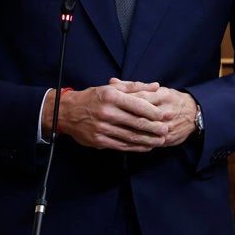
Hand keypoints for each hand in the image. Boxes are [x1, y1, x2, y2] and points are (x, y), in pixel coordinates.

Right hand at [45, 78, 181, 151]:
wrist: (67, 112)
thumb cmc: (94, 97)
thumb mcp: (112, 87)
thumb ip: (136, 87)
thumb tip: (156, 86)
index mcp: (112, 97)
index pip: (138, 105)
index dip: (154, 112)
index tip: (165, 116)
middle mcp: (107, 112)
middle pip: (136, 123)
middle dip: (154, 128)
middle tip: (166, 131)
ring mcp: (102, 128)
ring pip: (130, 136)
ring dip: (147, 140)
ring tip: (160, 141)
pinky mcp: (98, 140)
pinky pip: (121, 145)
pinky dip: (135, 148)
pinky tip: (145, 147)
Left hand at [116, 78, 199, 146]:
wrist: (194, 113)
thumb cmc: (170, 99)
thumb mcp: (156, 90)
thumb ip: (133, 86)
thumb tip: (111, 81)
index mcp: (163, 96)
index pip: (140, 98)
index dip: (122, 101)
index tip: (108, 104)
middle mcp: (166, 110)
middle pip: (140, 115)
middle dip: (122, 118)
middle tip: (106, 120)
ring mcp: (168, 125)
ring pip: (145, 130)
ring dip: (128, 132)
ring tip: (113, 131)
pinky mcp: (169, 137)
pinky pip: (151, 141)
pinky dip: (137, 143)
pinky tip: (124, 142)